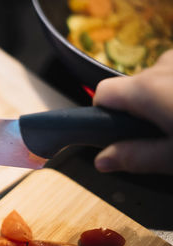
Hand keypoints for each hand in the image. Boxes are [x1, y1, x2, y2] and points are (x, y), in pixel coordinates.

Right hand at [93, 49, 172, 173]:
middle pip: (130, 88)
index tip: (119, 133)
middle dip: (139, 109)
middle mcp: (161, 65)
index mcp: (147, 89)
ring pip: (156, 79)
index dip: (103, 114)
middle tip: (164, 136)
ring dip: (163, 98)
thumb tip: (101, 161)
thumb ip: (135, 157)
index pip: (102, 93)